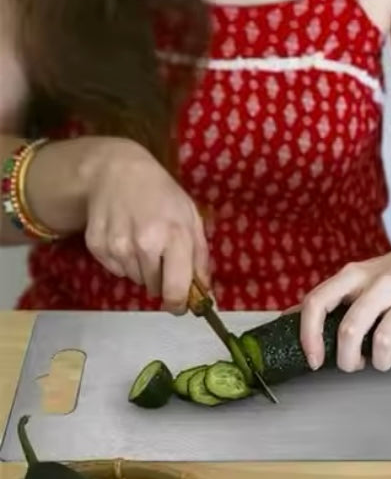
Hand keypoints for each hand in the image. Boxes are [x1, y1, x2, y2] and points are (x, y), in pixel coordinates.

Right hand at [65, 138, 208, 313]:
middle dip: (162, 278)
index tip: (181, 306)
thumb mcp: (191, 217)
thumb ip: (200, 257)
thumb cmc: (162, 195)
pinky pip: (116, 270)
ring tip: (144, 239)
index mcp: (175, 236)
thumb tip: (205, 293)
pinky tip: (126, 236)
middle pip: (154, 287)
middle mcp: (144, 245)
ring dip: (143, 268)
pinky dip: (124, 261)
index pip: (176, 289)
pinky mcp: (97, 248)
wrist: (117, 172)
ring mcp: (117, 247)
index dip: (179, 305)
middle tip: (162, 254)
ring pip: (135, 280)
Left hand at [300, 241, 390, 371]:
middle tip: (353, 364)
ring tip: (383, 358)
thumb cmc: (390, 274)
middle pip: (350, 330)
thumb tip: (285, 322)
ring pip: (383, 342)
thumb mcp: (357, 277)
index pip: (318, 302)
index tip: (315, 361)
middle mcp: (382, 282)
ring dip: (379, 362)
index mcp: (355, 274)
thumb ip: (327, 299)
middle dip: (347, 360)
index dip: (309, 336)